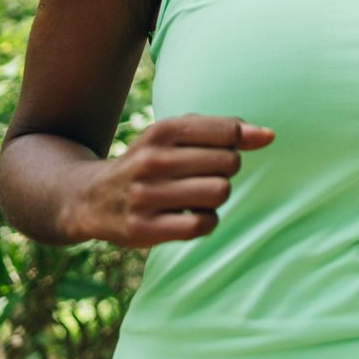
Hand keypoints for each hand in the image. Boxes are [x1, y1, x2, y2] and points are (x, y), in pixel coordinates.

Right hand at [67, 114, 273, 247]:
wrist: (90, 199)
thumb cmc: (150, 162)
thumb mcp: (175, 135)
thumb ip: (223, 130)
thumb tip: (268, 135)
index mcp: (161, 132)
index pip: (227, 131)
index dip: (241, 140)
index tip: (235, 147)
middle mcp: (151, 161)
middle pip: (229, 163)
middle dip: (227, 170)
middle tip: (204, 174)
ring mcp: (145, 196)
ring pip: (220, 193)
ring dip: (217, 196)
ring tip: (195, 195)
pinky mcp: (144, 229)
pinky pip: (203, 224)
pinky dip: (206, 221)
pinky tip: (190, 216)